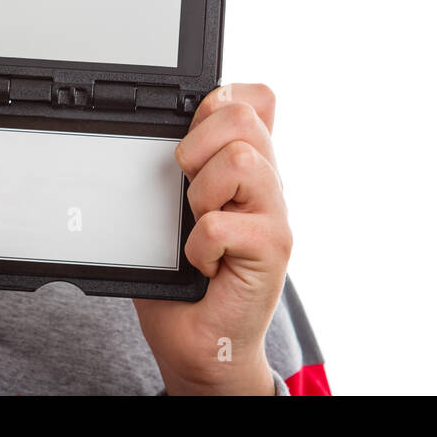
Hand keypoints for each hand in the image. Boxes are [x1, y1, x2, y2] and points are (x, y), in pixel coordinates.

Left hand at [133, 83, 291, 394]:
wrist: (198, 338)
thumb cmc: (184, 275)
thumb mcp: (173, 207)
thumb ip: (181, 164)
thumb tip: (160, 126)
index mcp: (247, 163)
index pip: (251, 97)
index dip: (213, 106)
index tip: (191, 149)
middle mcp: (269, 182)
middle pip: (242, 115)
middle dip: (196, 147)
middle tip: (188, 193)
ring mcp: (276, 214)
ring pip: (240, 160)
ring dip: (200, 195)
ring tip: (198, 225)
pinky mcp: (274, 250)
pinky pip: (221, 224)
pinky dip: (198, 246)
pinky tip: (203, 263)